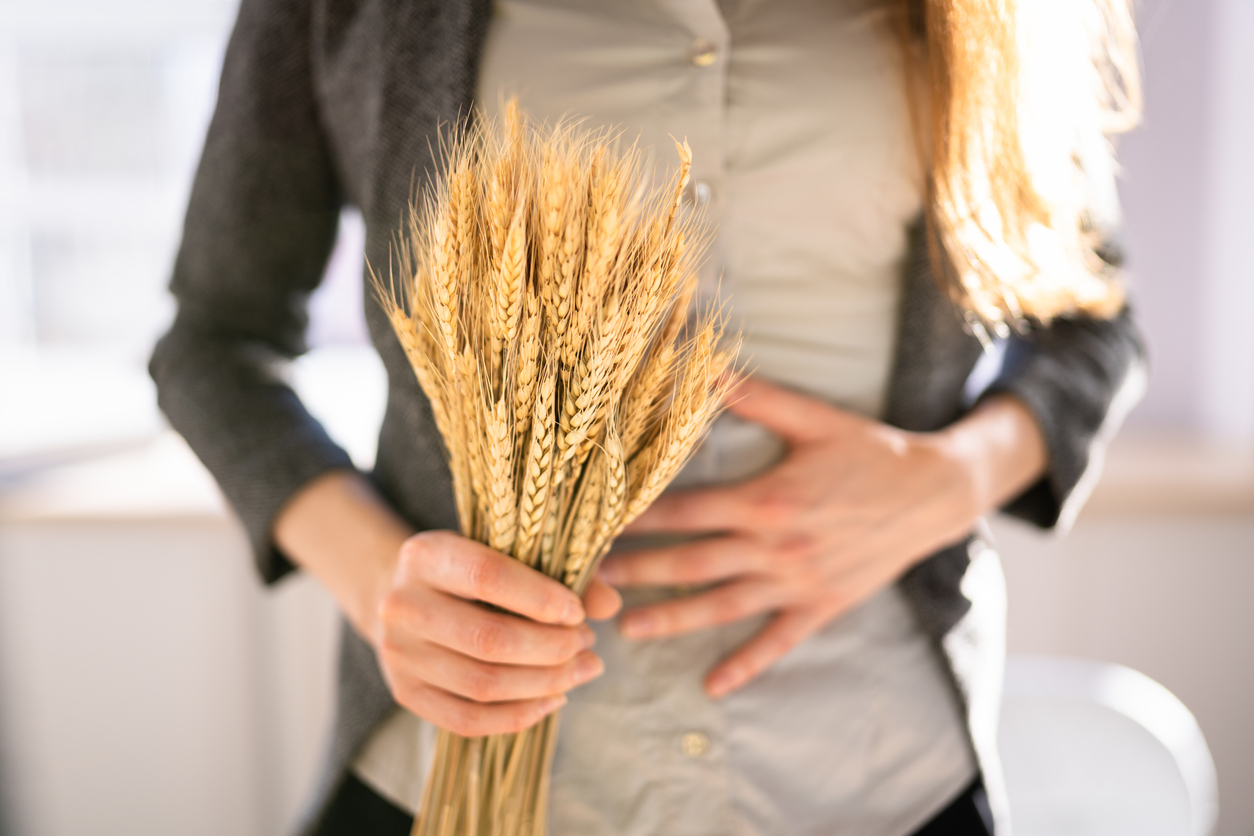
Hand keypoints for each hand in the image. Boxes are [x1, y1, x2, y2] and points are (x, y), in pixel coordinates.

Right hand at [373, 530, 622, 736]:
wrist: (407, 596)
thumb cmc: (471, 570)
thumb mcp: (506, 553)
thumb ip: (560, 572)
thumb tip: (610, 605)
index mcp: (424, 555)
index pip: (487, 576)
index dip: (540, 598)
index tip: (578, 613)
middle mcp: (401, 604)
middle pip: (487, 639)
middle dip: (552, 648)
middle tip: (587, 643)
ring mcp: (398, 654)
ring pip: (482, 685)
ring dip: (545, 683)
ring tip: (582, 668)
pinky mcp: (405, 694)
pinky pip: (467, 721)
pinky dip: (519, 716)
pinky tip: (553, 698)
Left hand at [598, 376, 1043, 698]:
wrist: (935, 494)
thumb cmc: (870, 451)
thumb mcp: (813, 418)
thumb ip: (754, 396)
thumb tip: (703, 366)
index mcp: (766, 499)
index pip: (685, 511)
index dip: (637, 518)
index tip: (596, 523)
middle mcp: (776, 546)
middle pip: (691, 562)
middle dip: (637, 571)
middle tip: (588, 580)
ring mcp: (797, 582)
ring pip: (721, 607)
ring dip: (671, 619)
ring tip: (625, 628)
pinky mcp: (820, 606)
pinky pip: (776, 642)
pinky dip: (744, 665)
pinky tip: (713, 685)